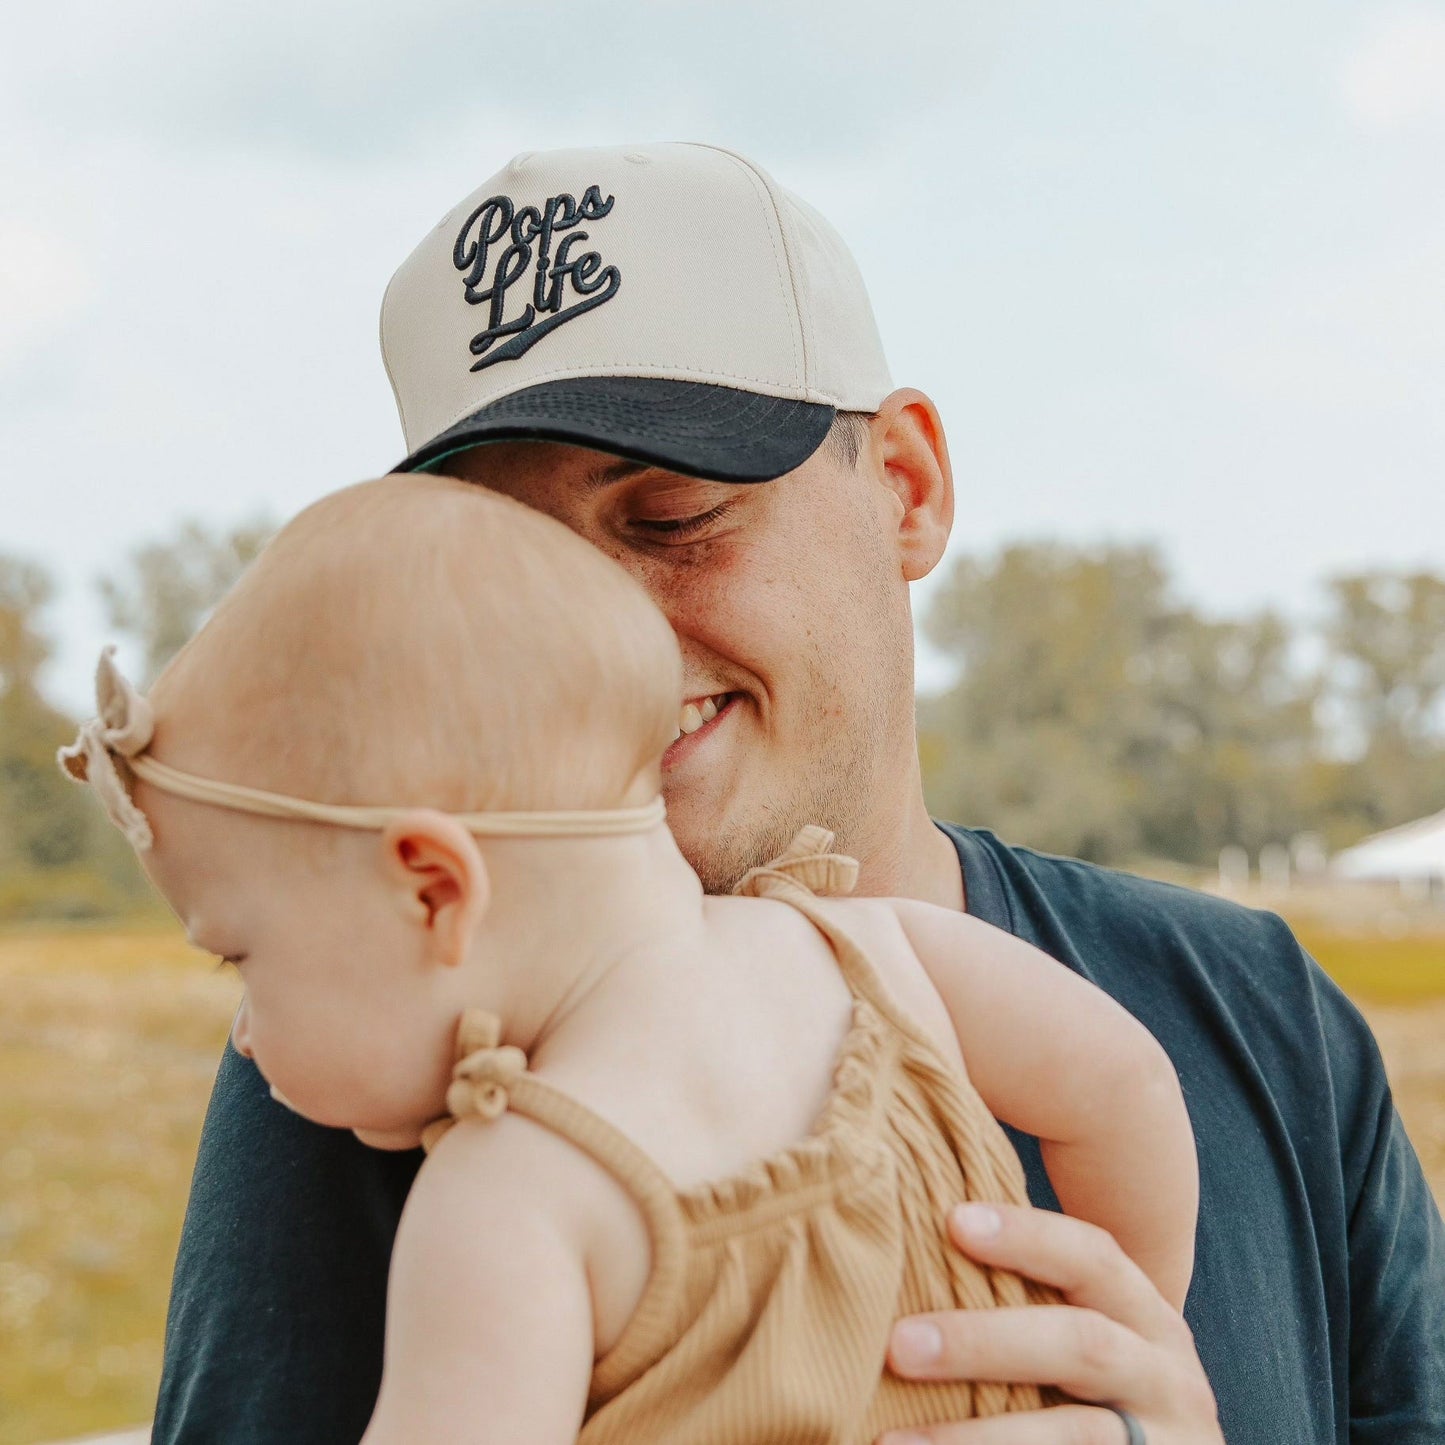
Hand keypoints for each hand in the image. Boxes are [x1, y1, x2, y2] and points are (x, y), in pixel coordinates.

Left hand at [877, 1203, 1221, 1443]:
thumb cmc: (1103, 1404)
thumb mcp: (1097, 1350)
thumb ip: (1034, 1308)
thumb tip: (918, 1257)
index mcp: (1146, 1319)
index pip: (1093, 1256)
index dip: (1027, 1235)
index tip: (953, 1220)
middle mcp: (1168, 1377)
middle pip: (1080, 1344)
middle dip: (983, 1342)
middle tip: (899, 1346)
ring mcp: (1168, 1444)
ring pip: (1076, 1437)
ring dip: (976, 1439)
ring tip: (898, 1442)